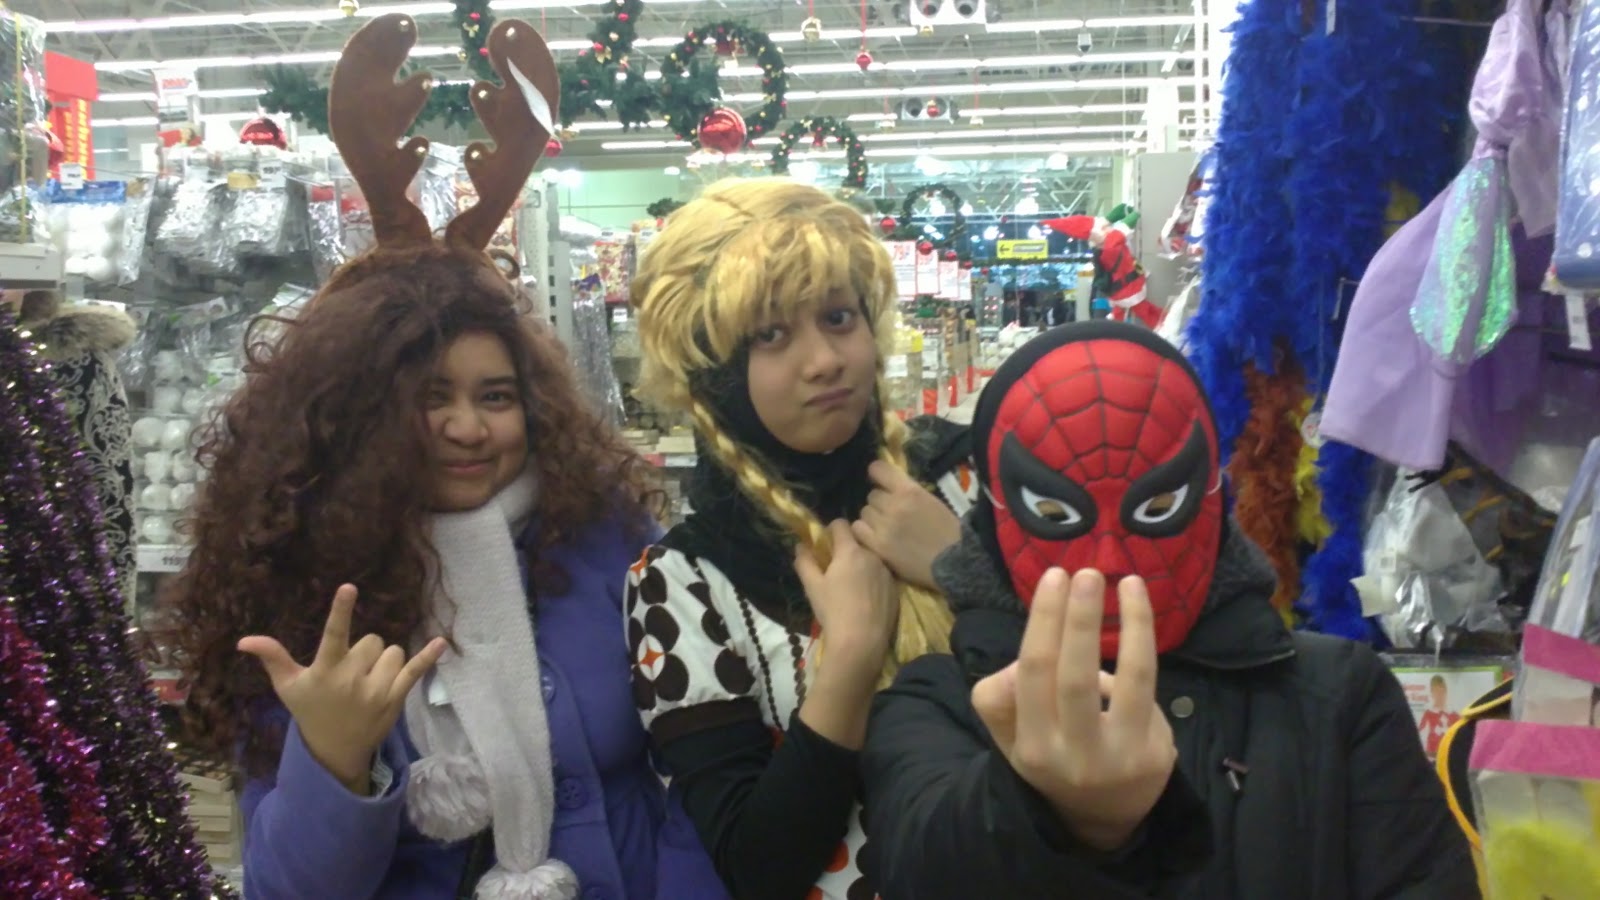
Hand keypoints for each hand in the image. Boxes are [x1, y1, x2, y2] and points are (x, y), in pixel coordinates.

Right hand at [238, 584, 446, 794]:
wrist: (335, 751)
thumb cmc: (310, 711)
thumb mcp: (288, 686)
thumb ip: (273, 658)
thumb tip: (245, 640)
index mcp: (326, 671)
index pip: (334, 635)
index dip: (341, 611)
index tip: (349, 587)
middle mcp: (352, 679)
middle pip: (372, 640)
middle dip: (365, 651)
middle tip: (351, 674)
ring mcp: (377, 690)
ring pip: (393, 652)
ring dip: (384, 661)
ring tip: (368, 682)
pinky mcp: (396, 698)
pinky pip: (415, 671)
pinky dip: (429, 657)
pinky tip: (442, 642)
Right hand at [795, 520, 897, 674]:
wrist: (862, 641)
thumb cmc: (833, 611)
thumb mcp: (812, 586)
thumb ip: (805, 561)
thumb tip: (800, 546)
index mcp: (850, 551)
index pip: (841, 524)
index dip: (830, 530)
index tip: (825, 545)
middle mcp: (872, 555)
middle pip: (858, 541)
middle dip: (847, 549)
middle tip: (836, 569)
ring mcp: (887, 571)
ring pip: (872, 558)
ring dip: (862, 564)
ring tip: (853, 586)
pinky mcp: (896, 588)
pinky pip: (882, 574)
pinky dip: (873, 579)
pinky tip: (866, 599)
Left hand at [851, 461, 961, 588]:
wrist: (956, 561)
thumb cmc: (948, 530)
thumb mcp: (931, 500)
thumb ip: (908, 491)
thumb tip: (889, 486)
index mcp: (910, 490)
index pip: (878, 469)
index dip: (877, 474)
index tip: (880, 481)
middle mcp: (894, 504)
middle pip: (872, 495)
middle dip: (880, 503)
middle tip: (891, 514)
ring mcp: (884, 526)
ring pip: (864, 512)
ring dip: (872, 518)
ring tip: (885, 528)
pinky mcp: (878, 546)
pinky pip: (858, 530)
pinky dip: (865, 533)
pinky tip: (876, 538)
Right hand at [972, 569, 1176, 851]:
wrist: (1101, 819)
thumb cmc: (1053, 758)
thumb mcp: (1010, 738)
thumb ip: (999, 696)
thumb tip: (1024, 656)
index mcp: (1033, 746)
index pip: (1034, 673)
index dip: (1045, 621)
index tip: (1054, 577)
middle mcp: (1076, 755)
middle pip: (1077, 677)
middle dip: (1082, 620)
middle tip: (1086, 572)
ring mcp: (1121, 758)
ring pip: (1129, 681)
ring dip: (1132, 626)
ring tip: (1129, 583)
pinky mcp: (1156, 755)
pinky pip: (1146, 693)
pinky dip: (1139, 656)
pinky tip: (1135, 628)